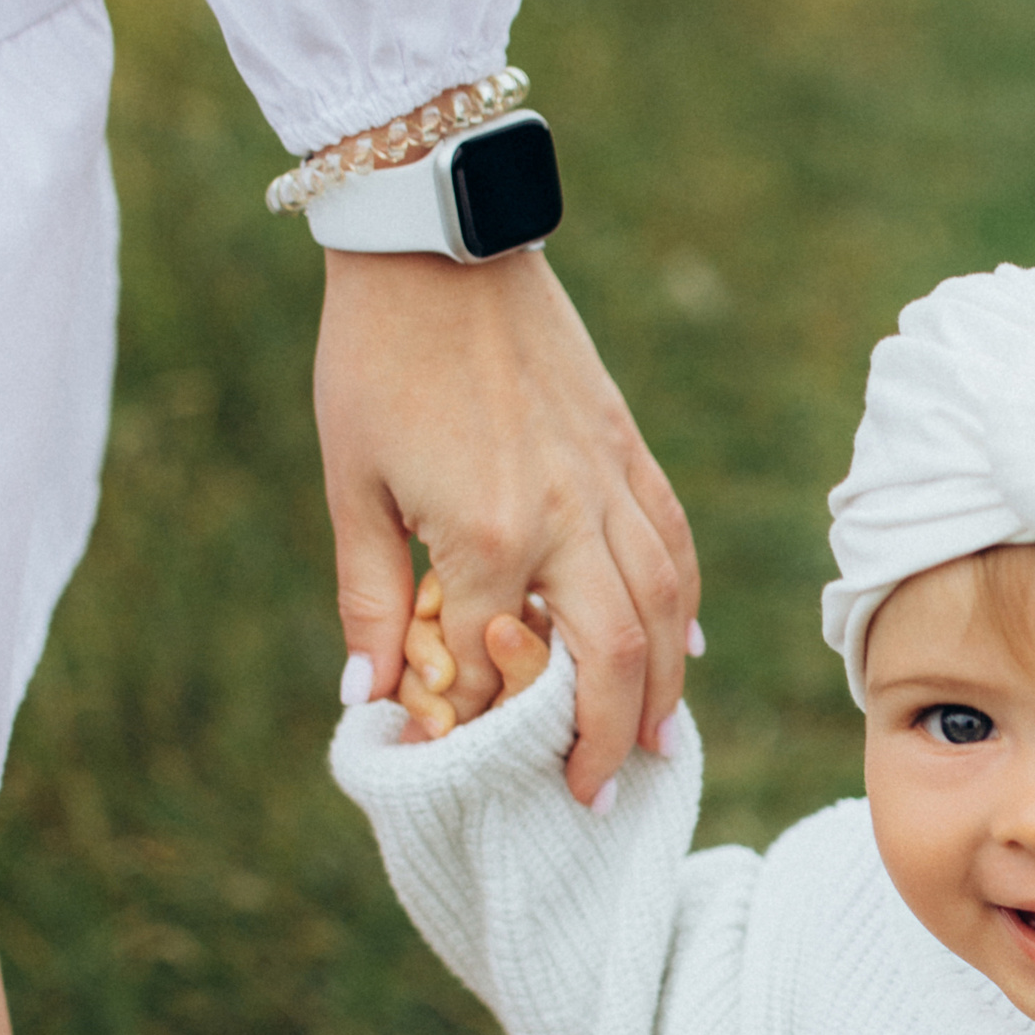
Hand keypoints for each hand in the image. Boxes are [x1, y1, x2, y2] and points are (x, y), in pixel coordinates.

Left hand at [318, 247, 699, 803]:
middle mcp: (566, 518)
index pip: (496, 665)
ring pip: (665, 611)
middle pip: (614, 661)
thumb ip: (370, 594)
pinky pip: (675, 549)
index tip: (467, 761)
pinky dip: (683, 610)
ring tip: (657, 746)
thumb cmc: (376, 358)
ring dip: (665, 690)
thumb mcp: (351, 482)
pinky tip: (682, 651)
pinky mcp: (631, 452)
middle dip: (609, 740)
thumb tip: (370, 694)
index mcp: (486, 533)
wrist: (441, 240)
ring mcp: (611, 484)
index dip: (482, 722)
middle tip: (596, 794)